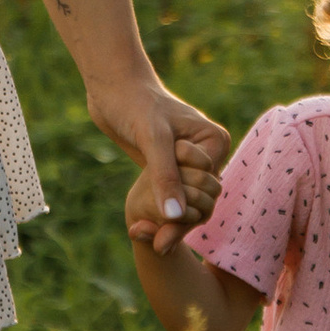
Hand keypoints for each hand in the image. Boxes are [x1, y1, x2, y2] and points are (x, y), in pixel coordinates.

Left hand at [89, 71, 227, 252]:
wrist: (112, 87)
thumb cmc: (136, 104)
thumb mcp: (152, 139)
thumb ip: (165, 176)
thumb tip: (176, 215)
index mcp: (216, 142)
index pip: (206, 189)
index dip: (185, 209)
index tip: (161, 233)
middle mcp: (209, 153)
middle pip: (199, 199)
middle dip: (177, 220)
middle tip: (152, 243)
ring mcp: (189, 161)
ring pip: (185, 201)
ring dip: (167, 221)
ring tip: (146, 239)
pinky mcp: (169, 167)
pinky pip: (170, 196)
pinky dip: (159, 213)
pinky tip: (143, 231)